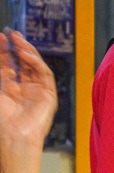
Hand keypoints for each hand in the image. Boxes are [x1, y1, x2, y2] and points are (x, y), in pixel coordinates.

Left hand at [0, 31, 55, 172]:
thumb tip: (2, 51)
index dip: (5, 51)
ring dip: (28, 52)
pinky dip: (36, 63)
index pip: (10, 65)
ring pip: (36, 67)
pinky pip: (45, 75)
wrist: (13, 137)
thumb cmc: (2, 119)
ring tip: (18, 40)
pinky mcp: (49, 97)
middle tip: (12, 34)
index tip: (1, 37)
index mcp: (10, 90)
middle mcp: (25, 90)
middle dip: (18, 48)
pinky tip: (26, 55)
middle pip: (23, 64)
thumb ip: (0, 71)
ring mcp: (38, 93)